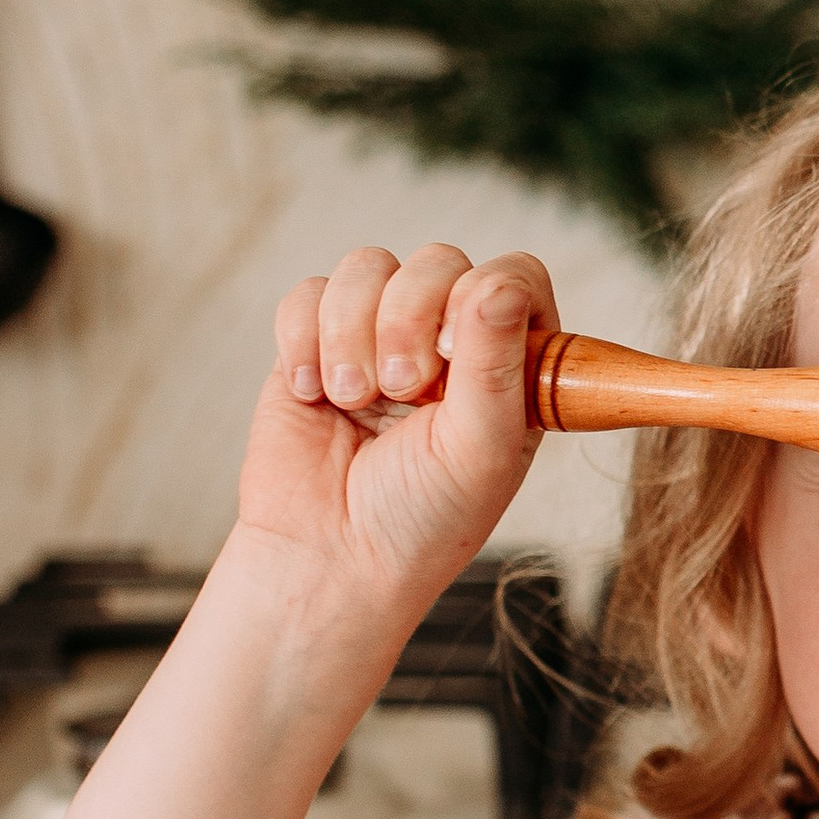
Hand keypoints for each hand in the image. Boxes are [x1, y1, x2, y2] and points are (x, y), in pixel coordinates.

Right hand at [238, 243, 558, 620]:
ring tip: (354, 399)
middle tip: (401, 390)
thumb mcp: (480, 450)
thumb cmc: (421, 519)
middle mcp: (449, 340)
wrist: (327, 556)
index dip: (483, 297)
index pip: (513, 276)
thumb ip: (496, 364)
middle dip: (410, 320)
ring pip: (368, 267)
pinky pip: (309, 292)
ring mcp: (380, 335)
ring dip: (353, 331)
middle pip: (438, 261)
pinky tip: (314, 393)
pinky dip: (305, 339)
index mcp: (509, 363)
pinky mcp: (316, 342)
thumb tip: (502, 283)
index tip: (454, 356)